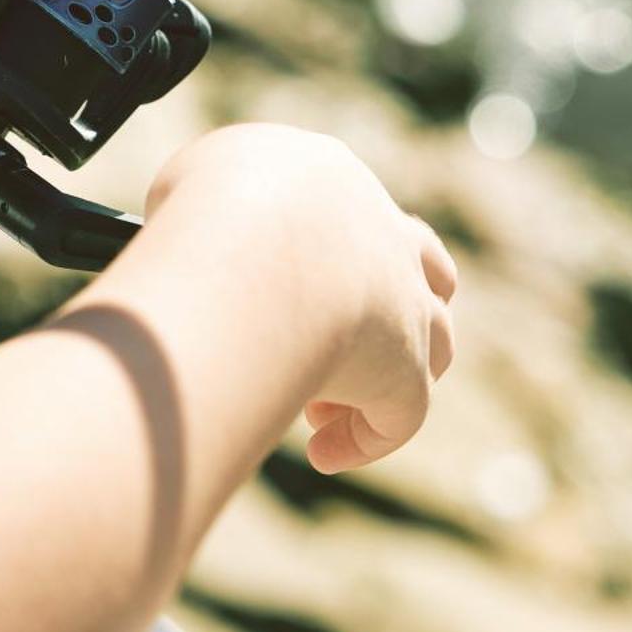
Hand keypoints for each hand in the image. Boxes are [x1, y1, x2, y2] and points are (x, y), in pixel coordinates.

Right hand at [147, 125, 457, 472]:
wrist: (250, 246)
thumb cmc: (209, 205)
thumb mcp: (200, 176)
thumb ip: (214, 199)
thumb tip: (202, 233)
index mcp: (336, 183)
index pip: (347, 215)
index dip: (313, 258)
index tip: (266, 291)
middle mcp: (386, 239)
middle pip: (421, 271)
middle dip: (383, 307)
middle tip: (318, 341)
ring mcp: (405, 308)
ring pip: (432, 345)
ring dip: (379, 376)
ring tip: (317, 409)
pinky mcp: (404, 374)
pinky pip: (399, 417)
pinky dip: (363, 439)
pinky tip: (323, 455)